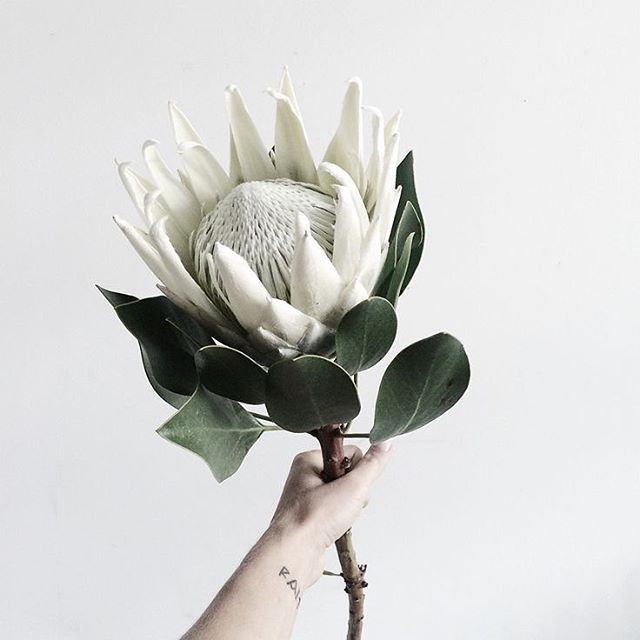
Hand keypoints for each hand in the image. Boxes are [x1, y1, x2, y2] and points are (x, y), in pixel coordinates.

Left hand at [267, 443, 391, 586]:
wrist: (294, 555)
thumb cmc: (314, 518)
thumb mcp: (352, 486)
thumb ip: (372, 464)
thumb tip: (385, 443)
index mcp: (309, 461)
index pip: (348, 452)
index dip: (358, 471)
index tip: (351, 486)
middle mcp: (304, 478)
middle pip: (347, 475)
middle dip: (354, 493)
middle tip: (344, 505)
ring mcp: (306, 500)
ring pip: (342, 496)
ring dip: (349, 509)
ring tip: (338, 520)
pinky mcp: (310, 520)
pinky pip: (335, 514)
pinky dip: (341, 522)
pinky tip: (335, 530)